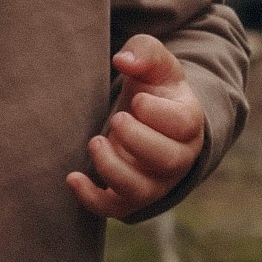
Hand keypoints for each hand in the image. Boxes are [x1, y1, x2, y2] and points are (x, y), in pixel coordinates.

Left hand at [67, 32, 207, 220]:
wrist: (144, 117)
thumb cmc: (152, 87)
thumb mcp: (154, 63)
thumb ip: (144, 52)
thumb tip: (123, 61)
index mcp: (189, 122)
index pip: (184, 125)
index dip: (158, 113)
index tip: (136, 100)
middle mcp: (177, 157)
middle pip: (168, 160)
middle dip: (138, 140)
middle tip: (116, 118)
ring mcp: (155, 181)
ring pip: (142, 190)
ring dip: (114, 169)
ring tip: (95, 141)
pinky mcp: (129, 196)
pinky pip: (115, 209)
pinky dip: (92, 199)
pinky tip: (72, 177)